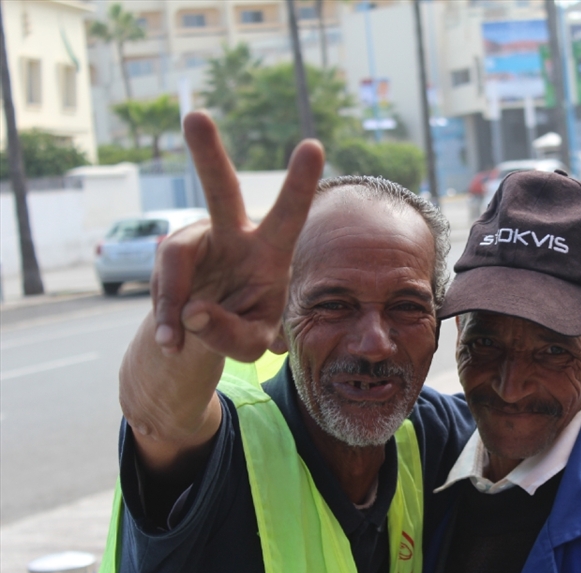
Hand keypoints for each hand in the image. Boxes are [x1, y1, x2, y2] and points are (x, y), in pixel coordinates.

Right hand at [151, 111, 324, 360]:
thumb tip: (192, 312)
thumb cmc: (244, 329)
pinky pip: (162, 284)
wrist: (206, 331)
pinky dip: (164, 317)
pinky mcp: (170, 256)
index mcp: (272, 250)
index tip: (313, 144)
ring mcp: (197, 240)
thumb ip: (231, 334)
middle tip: (195, 116)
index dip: (299, 183)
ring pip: (175, 259)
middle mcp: (234, 233)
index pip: (289, 214)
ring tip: (177, 340)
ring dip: (174, 304)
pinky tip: (172, 340)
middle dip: (206, 154)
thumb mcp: (250, 344)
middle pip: (219, 191)